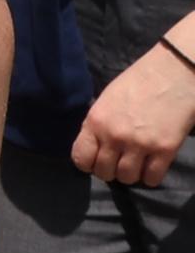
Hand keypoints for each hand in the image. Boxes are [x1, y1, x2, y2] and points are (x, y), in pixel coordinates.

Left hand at [75, 38, 194, 185]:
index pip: (80, 158)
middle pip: (103, 173)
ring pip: (127, 178)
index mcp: (95, 121)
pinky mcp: (165, 150)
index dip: (87, 164)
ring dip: (131, 174)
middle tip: (118, 162)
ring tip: (136, 163)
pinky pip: (152, 178)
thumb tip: (95, 146)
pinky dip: (151, 177)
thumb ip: (98, 124)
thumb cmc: (138, 82)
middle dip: (109, 171)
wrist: (172, 74)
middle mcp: (114, 136)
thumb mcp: (107, 100)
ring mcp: (140, 145)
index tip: (96, 160)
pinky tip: (152, 166)